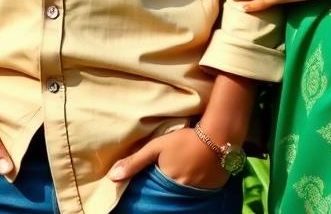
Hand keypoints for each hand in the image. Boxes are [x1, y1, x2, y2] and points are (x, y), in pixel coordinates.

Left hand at [108, 128, 228, 188]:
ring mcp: (197, 193)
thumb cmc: (185, 139)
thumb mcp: (157, 146)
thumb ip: (135, 161)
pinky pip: (198, 193)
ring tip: (182, 175)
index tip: (152, 182)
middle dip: (166, 189)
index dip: (152, 188)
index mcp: (167, 184)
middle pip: (169, 195)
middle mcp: (182, 193)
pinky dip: (195, 187)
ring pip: (184, 195)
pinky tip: (195, 176)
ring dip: (181, 187)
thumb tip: (112, 177)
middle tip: (169, 176)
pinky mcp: (211, 191)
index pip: (154, 193)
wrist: (219, 136)